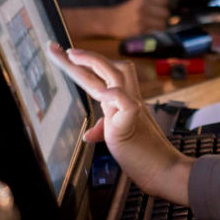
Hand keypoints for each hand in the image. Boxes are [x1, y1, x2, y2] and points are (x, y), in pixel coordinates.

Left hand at [47, 43, 193, 203]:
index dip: (82, 65)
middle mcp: (127, 100)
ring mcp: (131, 108)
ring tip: (72, 56)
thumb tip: (88, 134)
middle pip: (108, 68)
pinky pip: (126, 102)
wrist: (164, 171)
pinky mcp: (133, 121)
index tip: (63, 54)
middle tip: (56, 48)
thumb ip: (103, 130)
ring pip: (117, 74)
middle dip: (81, 56)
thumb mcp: (117, 139)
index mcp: (121, 103)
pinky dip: (114, 94)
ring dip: (94, 62)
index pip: (99, 78)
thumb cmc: (143, 156)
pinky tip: (102, 94)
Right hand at [111, 0, 170, 37]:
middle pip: (166, 12)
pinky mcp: (139, 30)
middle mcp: (143, 6)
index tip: (161, 8)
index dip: (165, 5)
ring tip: (152, 25)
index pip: (166, 0)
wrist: (109, 20)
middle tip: (156, 18)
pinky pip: (155, 32)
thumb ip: (154, 0)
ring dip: (160, 26)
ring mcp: (141, 19)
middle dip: (163, 16)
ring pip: (163, 24)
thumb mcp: (139, 0)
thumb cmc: (127, 10)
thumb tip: (172, 5)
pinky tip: (148, 30)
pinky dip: (154, 32)